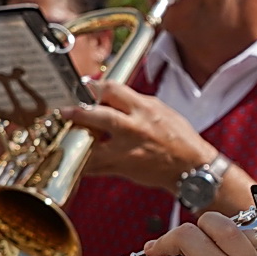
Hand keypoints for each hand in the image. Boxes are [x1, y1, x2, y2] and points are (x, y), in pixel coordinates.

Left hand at [64, 80, 210, 190]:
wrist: (192, 169)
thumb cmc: (180, 139)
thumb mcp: (161, 110)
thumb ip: (135, 104)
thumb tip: (111, 96)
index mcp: (144, 109)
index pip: (112, 90)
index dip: (94, 86)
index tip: (84, 87)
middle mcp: (134, 128)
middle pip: (97, 116)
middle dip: (77, 112)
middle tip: (64, 112)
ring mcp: (127, 150)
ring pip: (90, 145)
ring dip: (74, 140)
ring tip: (65, 136)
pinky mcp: (122, 168)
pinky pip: (95, 166)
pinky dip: (83, 162)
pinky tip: (76, 158)